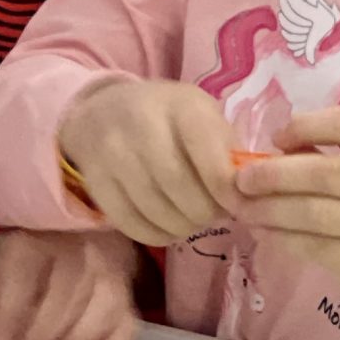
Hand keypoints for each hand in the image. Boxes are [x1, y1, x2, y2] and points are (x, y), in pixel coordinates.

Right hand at [55, 79, 237, 246]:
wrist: (104, 110)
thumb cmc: (169, 117)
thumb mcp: (202, 115)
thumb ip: (226, 149)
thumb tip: (243, 194)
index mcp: (181, 105)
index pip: (206, 151)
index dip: (225, 187)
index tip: (235, 203)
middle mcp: (142, 124)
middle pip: (179, 186)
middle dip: (205, 211)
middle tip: (215, 214)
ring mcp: (113, 152)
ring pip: (156, 209)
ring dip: (184, 226)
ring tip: (193, 219)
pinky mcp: (96, 180)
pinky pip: (131, 223)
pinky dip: (157, 234)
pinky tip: (169, 227)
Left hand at [233, 107, 339, 339]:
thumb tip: (276, 150)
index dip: (305, 126)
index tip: (276, 137)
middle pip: (324, 172)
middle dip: (274, 174)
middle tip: (241, 178)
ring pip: (313, 214)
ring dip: (270, 210)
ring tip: (243, 208)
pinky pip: (315, 247)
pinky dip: (283, 238)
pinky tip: (265, 233)